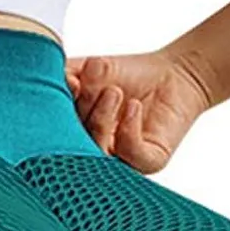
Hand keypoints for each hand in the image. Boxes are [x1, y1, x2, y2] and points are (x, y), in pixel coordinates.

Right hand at [64, 46, 217, 173]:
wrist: (173, 73)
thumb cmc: (130, 75)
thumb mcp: (88, 68)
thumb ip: (67, 74)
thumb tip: (63, 85)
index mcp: (75, 132)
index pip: (56, 132)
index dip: (56, 113)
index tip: (68, 83)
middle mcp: (94, 149)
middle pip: (74, 143)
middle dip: (81, 111)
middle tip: (87, 85)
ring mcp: (120, 159)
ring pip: (98, 152)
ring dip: (101, 120)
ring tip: (114, 91)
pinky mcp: (148, 161)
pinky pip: (131, 154)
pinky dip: (128, 130)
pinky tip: (133, 106)